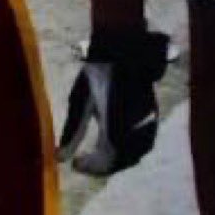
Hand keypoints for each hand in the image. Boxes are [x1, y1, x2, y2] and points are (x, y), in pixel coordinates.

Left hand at [57, 29, 168, 175]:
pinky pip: (145, 143)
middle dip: (102, 166)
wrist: (124, 48)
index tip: (76, 164)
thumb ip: (72, 130)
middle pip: (122, 159)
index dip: (92, 167)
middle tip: (85, 162)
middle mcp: (136, 122)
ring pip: (136, 154)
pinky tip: (116, 147)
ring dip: (117, 160)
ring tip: (99, 156)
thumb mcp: (80, 98)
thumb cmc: (97, 70)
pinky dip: (130, 151)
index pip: (108, 157)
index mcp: (115, 118)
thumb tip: (60, 159)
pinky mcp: (154, 115)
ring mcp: (149, 119)